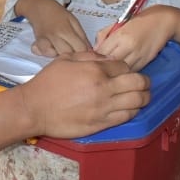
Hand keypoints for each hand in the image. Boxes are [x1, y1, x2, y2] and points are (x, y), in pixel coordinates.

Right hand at [17, 0, 90, 55]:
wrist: (39, 7)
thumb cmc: (58, 13)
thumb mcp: (74, 21)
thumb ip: (82, 37)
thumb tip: (91, 51)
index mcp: (66, 31)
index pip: (81, 49)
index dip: (87, 53)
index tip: (88, 53)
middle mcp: (55, 37)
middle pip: (69, 56)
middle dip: (75, 56)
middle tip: (76, 51)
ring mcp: (45, 41)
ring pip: (57, 57)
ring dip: (62, 55)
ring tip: (64, 48)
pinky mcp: (38, 44)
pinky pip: (46, 55)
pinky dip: (50, 54)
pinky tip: (52, 48)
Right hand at [19, 52, 150, 138]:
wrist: (35, 108)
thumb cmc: (47, 82)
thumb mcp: (65, 59)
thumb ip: (89, 56)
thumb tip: (107, 59)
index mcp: (95, 70)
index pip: (124, 66)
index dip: (126, 67)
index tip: (123, 71)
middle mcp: (103, 88)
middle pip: (138, 83)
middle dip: (144, 81)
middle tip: (142, 82)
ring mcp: (104, 108)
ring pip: (137, 101)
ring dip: (143, 97)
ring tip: (141, 96)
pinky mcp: (102, 123)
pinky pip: (127, 116)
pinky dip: (133, 110)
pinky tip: (129, 108)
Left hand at [93, 5, 175, 69]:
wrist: (162, 21)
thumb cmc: (138, 22)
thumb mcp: (118, 24)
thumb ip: (104, 36)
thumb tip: (94, 50)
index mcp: (119, 35)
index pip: (101, 52)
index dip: (95, 58)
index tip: (92, 60)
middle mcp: (128, 46)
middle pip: (110, 63)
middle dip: (103, 66)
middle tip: (99, 67)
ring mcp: (138, 55)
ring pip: (121, 70)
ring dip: (114, 71)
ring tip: (110, 70)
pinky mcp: (146, 61)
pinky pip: (132, 71)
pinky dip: (126, 72)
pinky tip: (122, 69)